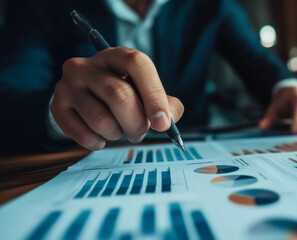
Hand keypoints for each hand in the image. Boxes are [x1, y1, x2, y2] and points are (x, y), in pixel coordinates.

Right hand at [50, 47, 183, 149]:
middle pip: (119, 95)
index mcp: (116, 56)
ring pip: (101, 121)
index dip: (153, 95)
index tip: (164, 124)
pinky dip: (99, 143)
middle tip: (140, 133)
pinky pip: (83, 135)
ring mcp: (68, 85)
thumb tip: (167, 121)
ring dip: (118, 134)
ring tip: (118, 130)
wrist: (86, 97)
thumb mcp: (147, 92)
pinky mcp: (56, 106)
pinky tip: (101, 136)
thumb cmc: (125, 94)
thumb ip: (165, 104)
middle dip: (137, 123)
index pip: (137, 64)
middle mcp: (88, 65)